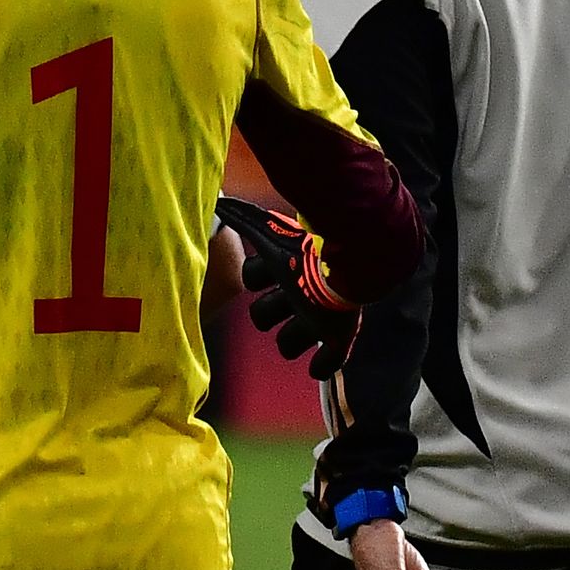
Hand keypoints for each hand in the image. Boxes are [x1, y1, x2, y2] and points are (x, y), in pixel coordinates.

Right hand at [215, 196, 361, 377]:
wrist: (348, 264)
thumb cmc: (305, 250)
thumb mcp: (270, 233)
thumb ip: (244, 218)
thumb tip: (222, 203)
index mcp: (282, 271)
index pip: (255, 279)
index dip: (255, 278)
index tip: (260, 277)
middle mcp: (298, 294)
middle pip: (265, 315)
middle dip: (268, 313)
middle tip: (283, 302)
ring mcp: (318, 316)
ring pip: (294, 340)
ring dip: (294, 339)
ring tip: (305, 327)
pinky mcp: (340, 333)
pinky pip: (329, 360)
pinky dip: (322, 365)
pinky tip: (317, 367)